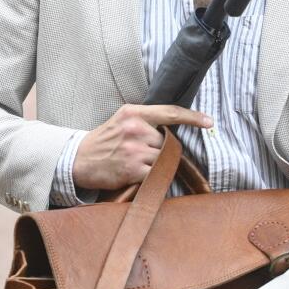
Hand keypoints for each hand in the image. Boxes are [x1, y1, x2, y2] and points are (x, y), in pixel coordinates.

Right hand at [72, 104, 211, 190]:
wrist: (79, 159)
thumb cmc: (105, 139)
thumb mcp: (123, 119)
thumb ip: (146, 120)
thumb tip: (173, 129)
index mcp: (134, 113)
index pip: (170, 112)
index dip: (193, 117)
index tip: (209, 122)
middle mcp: (135, 129)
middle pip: (167, 141)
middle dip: (160, 149)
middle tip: (143, 154)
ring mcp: (134, 150)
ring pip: (162, 158)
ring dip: (156, 164)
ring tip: (136, 163)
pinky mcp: (133, 169)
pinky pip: (155, 173)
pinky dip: (151, 176)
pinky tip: (136, 173)